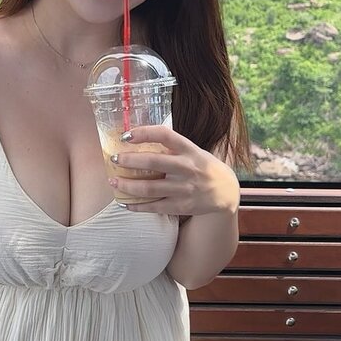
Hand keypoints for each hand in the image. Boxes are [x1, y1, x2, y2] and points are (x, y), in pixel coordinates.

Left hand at [109, 125, 238, 216]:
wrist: (227, 192)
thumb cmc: (203, 167)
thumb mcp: (193, 151)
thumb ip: (172, 147)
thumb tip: (138, 138)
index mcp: (190, 149)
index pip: (165, 135)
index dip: (144, 133)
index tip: (126, 135)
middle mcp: (188, 167)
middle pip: (153, 162)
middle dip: (129, 161)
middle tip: (114, 159)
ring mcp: (186, 188)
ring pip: (150, 188)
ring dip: (128, 185)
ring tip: (113, 182)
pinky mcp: (183, 206)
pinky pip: (155, 207)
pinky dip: (138, 206)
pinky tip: (125, 203)